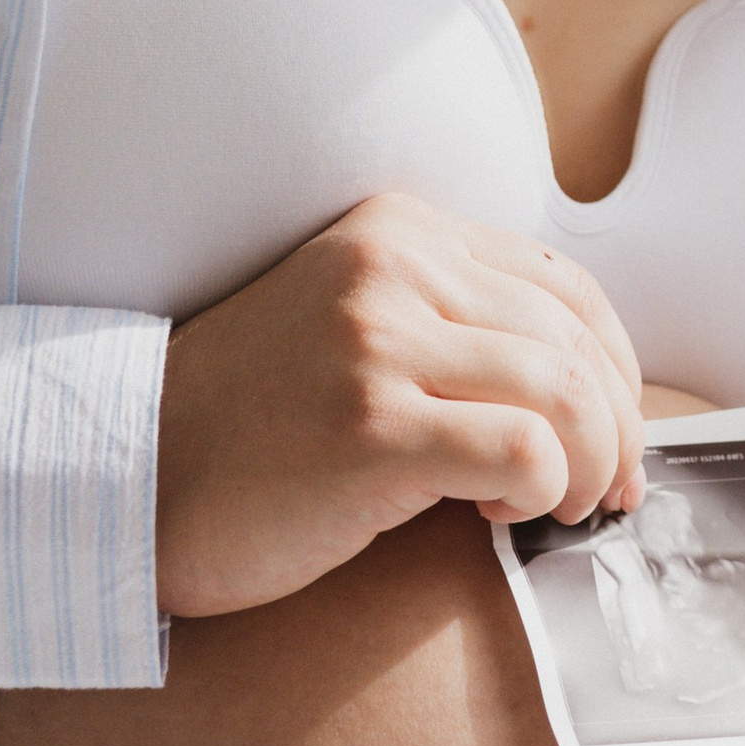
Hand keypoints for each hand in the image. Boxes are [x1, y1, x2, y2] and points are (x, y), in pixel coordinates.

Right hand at [155, 192, 643, 615]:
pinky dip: (540, 490)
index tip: (619, 438)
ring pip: (567, 392)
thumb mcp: (353, 332)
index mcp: (397, 231)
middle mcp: (392, 266)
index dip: (619, 369)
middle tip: (608, 496)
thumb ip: (450, 327)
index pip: (567, 284)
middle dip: (619, 432)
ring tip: (555, 509)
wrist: (125, 481)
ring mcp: (376, 340)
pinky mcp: (370, 424)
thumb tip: (590, 395)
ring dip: (587, 468)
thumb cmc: (247, 431)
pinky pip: (524, 450)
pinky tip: (494, 514)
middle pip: (578, 340)